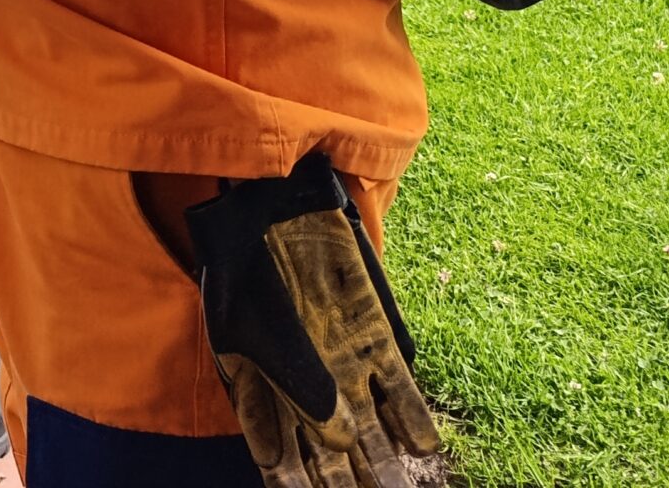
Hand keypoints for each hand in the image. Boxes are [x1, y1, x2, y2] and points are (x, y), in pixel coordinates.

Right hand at [187, 153, 443, 487]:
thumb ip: (296, 385)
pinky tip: (426, 449)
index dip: (294, 484)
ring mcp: (344, 364)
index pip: (281, 456)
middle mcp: (308, 386)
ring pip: (372, 430)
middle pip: (332, 453)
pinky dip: (414, 421)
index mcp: (264, 390)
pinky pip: (400, 391)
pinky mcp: (375, 339)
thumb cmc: (242, 271)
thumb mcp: (254, 329)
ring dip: (387, 465)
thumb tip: (341, 442)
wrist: (268, 208)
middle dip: (348, 485)